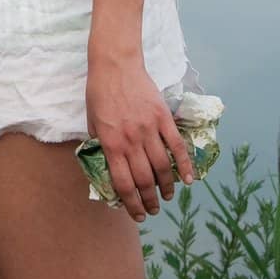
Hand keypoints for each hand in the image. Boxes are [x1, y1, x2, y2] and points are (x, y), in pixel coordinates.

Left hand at [85, 56, 194, 223]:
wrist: (115, 63)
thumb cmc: (99, 91)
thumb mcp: (91, 121)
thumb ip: (99, 145)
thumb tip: (106, 167)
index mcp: (111, 143)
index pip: (124, 183)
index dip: (131, 204)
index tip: (137, 215)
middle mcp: (131, 140)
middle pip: (144, 180)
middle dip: (149, 201)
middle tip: (153, 210)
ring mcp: (149, 129)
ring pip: (162, 167)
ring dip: (166, 187)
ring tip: (166, 197)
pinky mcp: (163, 117)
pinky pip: (176, 146)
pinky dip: (184, 165)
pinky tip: (187, 179)